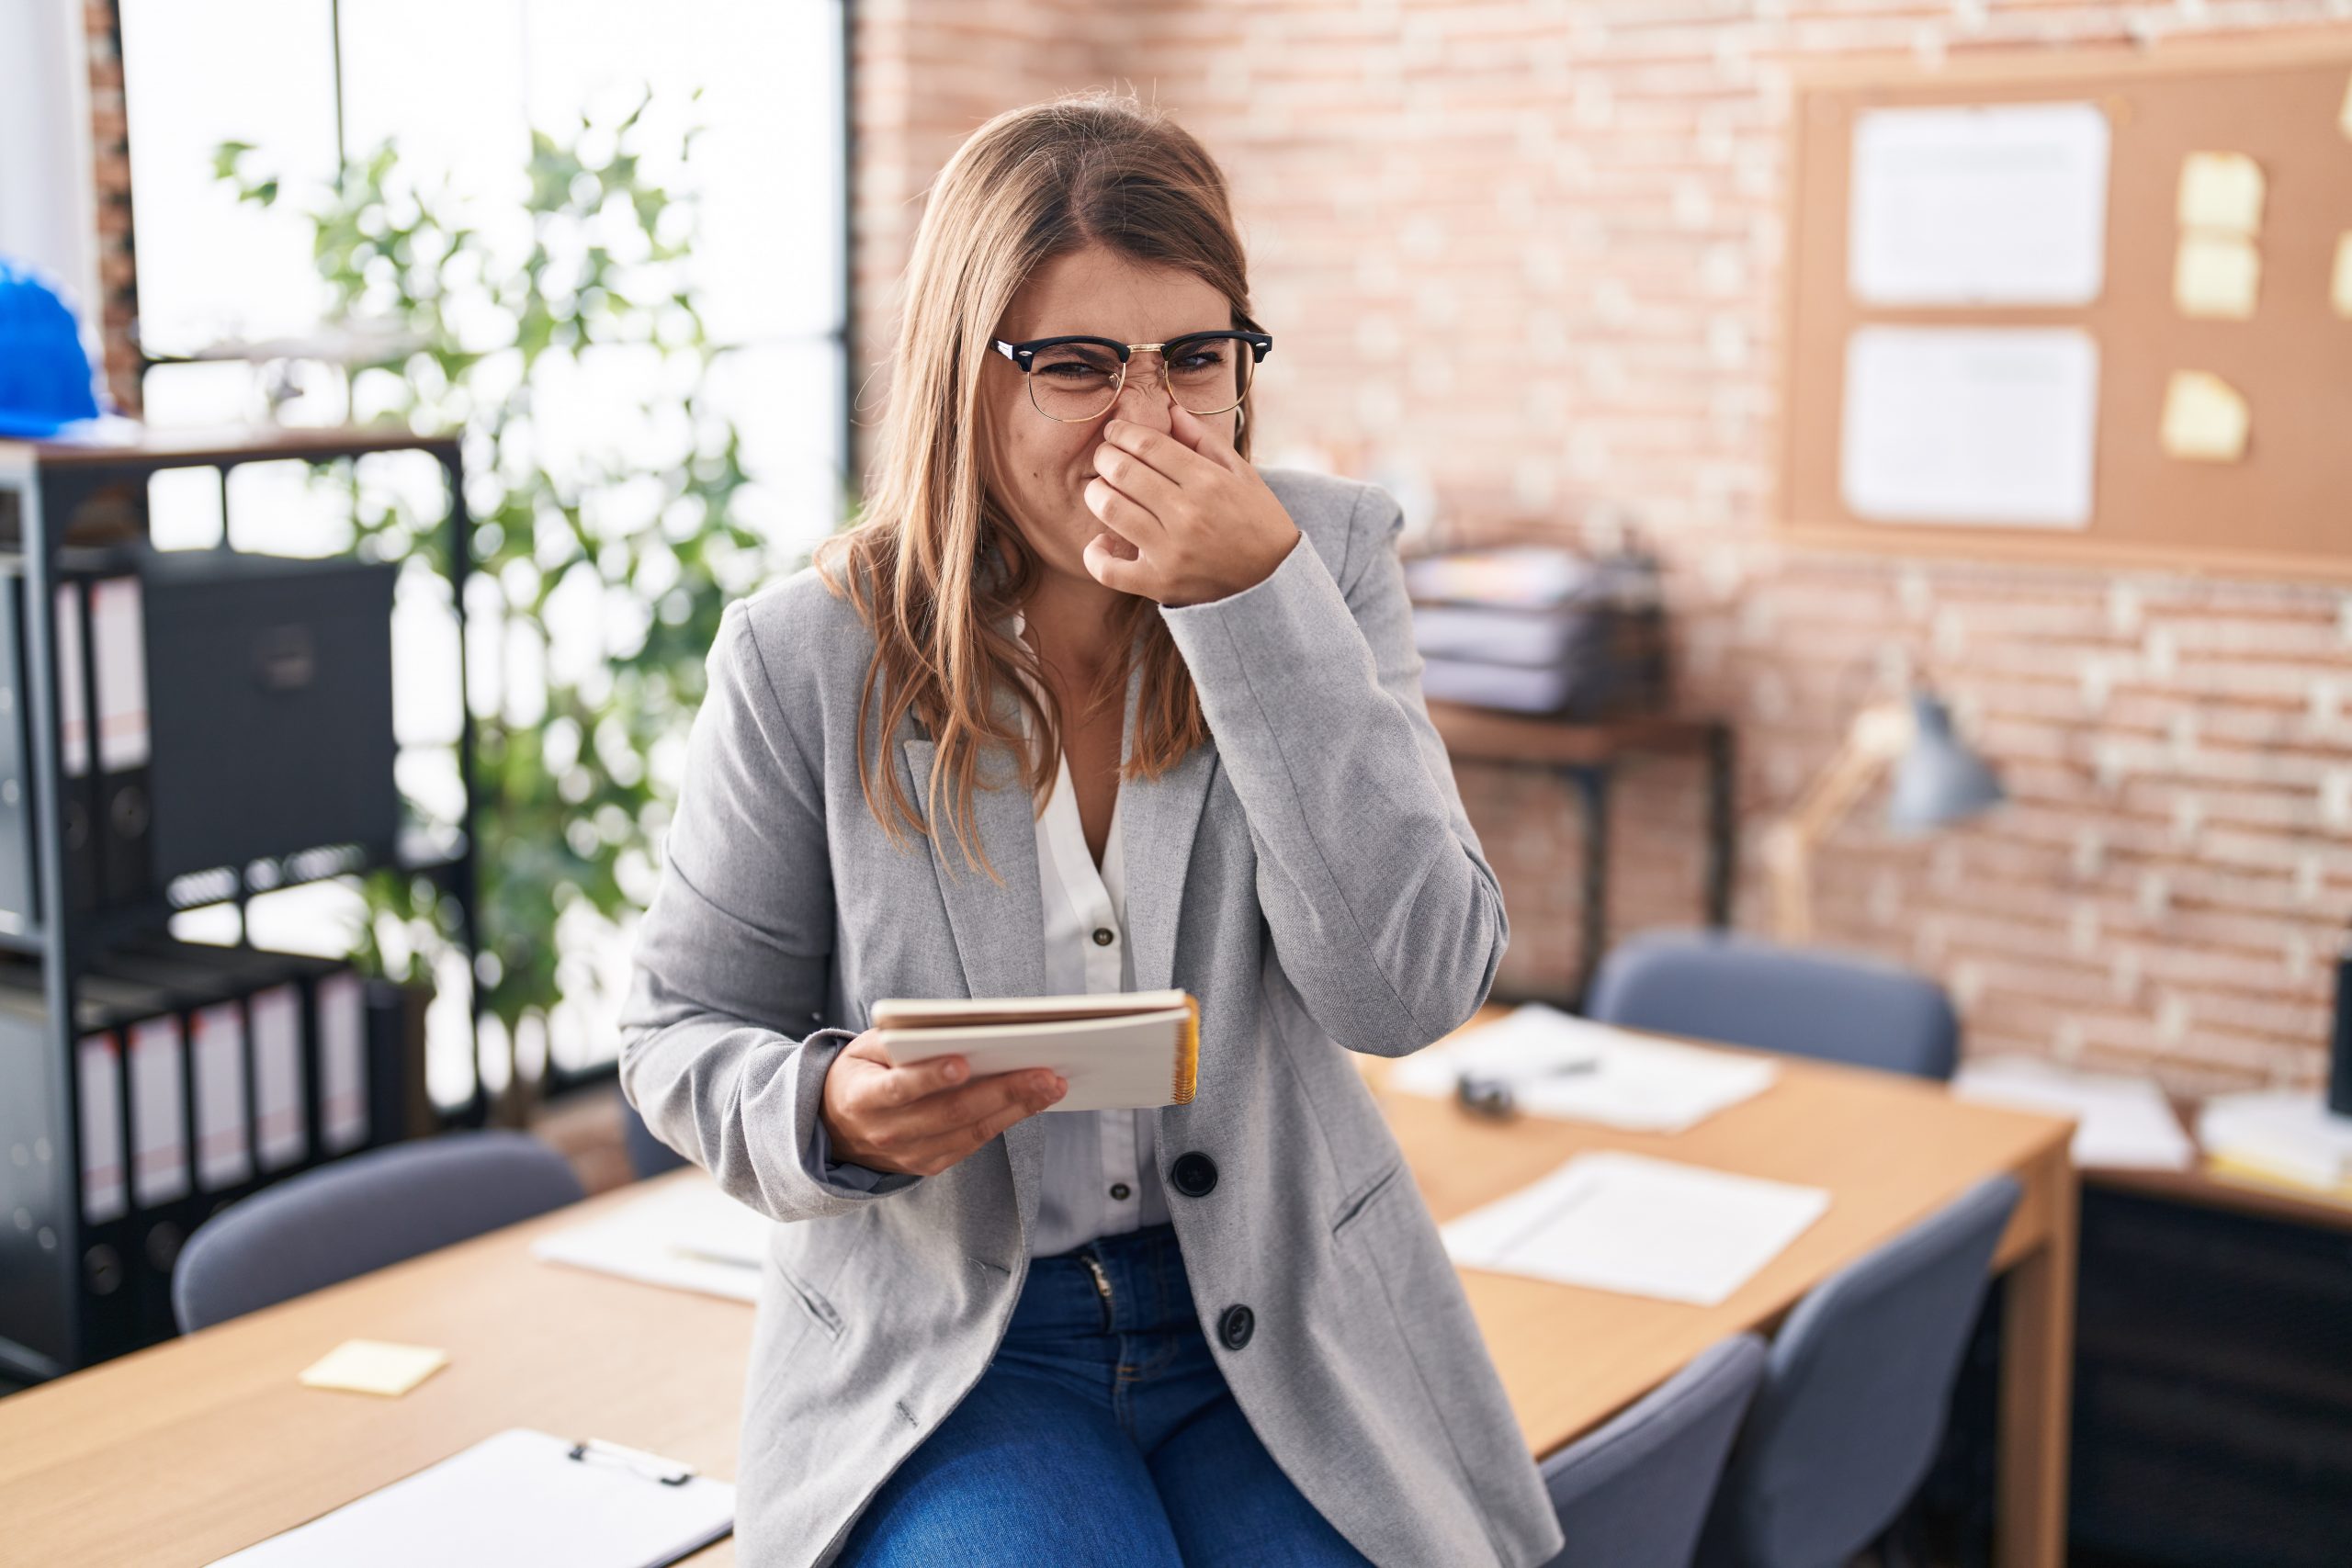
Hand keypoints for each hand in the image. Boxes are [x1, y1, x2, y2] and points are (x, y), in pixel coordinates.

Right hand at [819, 1030, 1066, 1176]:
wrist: (836, 1129)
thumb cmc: (860, 1074)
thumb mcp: (864, 1049)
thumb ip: (898, 1041)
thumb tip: (949, 1032)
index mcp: (864, 1098)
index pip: (900, 1088)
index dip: (930, 1077)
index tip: (963, 1061)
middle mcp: (887, 1132)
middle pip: (950, 1113)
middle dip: (1002, 1091)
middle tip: (1044, 1073)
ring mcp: (910, 1154)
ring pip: (970, 1131)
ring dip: (1017, 1108)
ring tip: (1052, 1085)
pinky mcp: (930, 1165)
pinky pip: (973, 1143)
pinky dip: (1006, 1120)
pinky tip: (1033, 1101)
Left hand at [1081, 402, 1302, 607]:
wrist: (1275, 581)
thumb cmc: (1257, 521)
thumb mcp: (1242, 474)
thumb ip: (1204, 440)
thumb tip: (1170, 409)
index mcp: (1207, 481)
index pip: (1147, 444)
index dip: (1122, 432)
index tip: (1115, 431)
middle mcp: (1187, 514)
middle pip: (1121, 470)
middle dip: (1104, 456)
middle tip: (1105, 456)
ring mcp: (1171, 551)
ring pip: (1109, 508)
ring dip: (1096, 493)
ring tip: (1101, 489)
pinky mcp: (1160, 584)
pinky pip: (1109, 569)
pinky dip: (1095, 554)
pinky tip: (1102, 541)